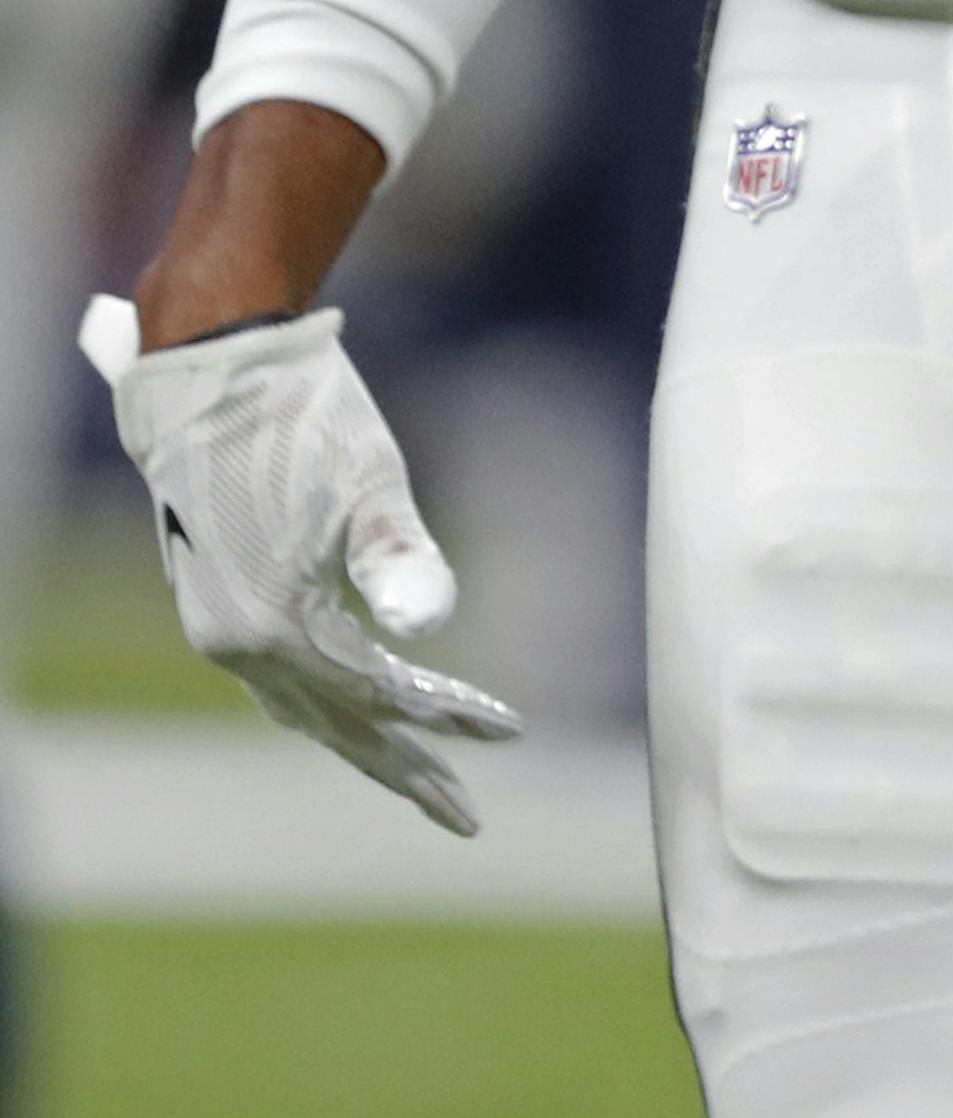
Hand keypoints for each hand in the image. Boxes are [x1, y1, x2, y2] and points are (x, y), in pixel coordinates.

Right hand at [80, 293, 521, 835]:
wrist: (212, 364)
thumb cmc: (302, 415)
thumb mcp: (368, 480)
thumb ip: (400, 558)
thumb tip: (430, 629)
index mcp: (275, 624)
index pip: (382, 693)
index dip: (450, 715)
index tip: (512, 731)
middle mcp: (236, 643)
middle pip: (338, 727)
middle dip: (407, 768)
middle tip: (466, 816)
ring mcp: (218, 628)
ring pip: (303, 709)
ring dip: (364, 739)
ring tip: (419, 771)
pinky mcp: (213, 602)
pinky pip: (278, 680)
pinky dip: (324, 701)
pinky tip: (352, 703)